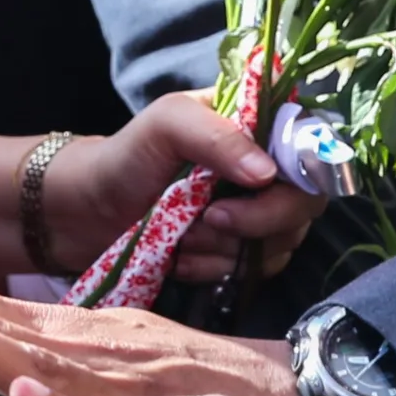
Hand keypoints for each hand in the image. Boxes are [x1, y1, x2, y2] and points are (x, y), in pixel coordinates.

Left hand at [49, 91, 319, 280]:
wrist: (83, 215)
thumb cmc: (125, 156)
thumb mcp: (167, 126)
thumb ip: (217, 136)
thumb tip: (268, 172)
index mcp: (254, 124)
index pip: (311, 143)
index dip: (302, 171)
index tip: (263, 187)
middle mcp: (263, 167)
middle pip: (305, 200)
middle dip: (261, 219)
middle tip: (212, 219)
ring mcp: (251, 213)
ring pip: (281, 242)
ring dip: (229, 248)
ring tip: (184, 237)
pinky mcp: (234, 254)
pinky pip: (252, 271)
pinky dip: (216, 270)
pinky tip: (181, 259)